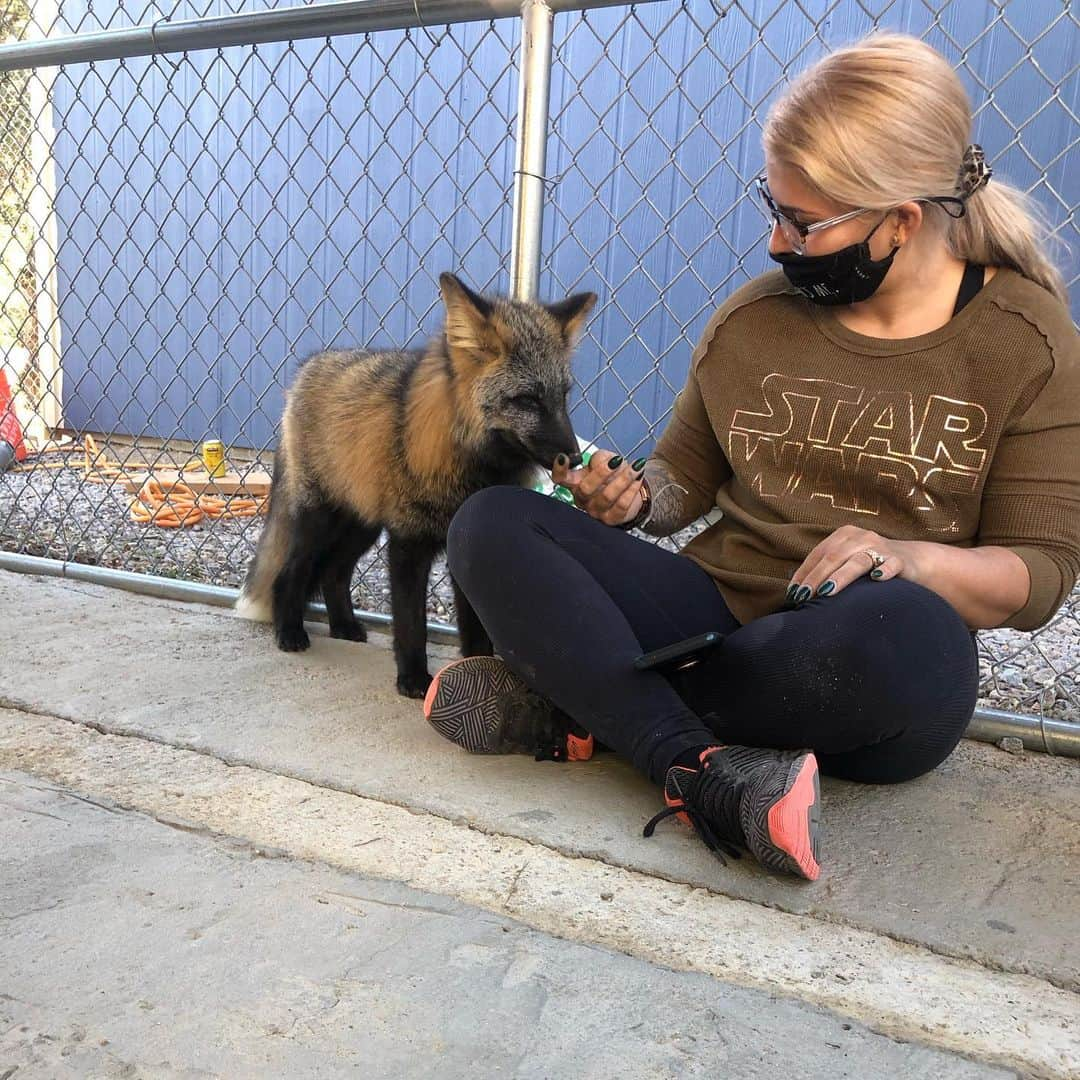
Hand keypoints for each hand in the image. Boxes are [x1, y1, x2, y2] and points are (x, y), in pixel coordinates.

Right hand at [551, 450, 647, 526]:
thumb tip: (600, 462)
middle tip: (616, 461)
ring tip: (636, 467)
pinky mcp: (611, 519)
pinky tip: (638, 479)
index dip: (559, 470)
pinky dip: (632, 490)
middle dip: (602, 472)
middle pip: (585, 488)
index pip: (560, 479)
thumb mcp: (604, 459)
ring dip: (623, 479)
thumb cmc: (613, 474)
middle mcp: (582, 499)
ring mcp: (596, 511)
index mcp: (575, 483)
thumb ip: (599, 457)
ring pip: (606, 496)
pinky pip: (621, 505)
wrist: (631, 491)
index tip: (564, 459)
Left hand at [787, 525, 914, 604]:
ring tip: (827, 591)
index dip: (804, 573)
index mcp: (843, 535)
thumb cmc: (871, 565)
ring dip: (841, 576)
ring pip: (858, 561)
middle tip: (803, 597)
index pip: (818, 554)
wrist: (913, 561)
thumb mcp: (847, 562)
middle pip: (833, 557)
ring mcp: (881, 547)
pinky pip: (891, 564)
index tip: (793, 593)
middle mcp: (860, 537)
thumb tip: (797, 592)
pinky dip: (884, 570)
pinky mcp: (900, 560)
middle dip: (816, 578)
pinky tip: (877, 578)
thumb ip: (827, 570)